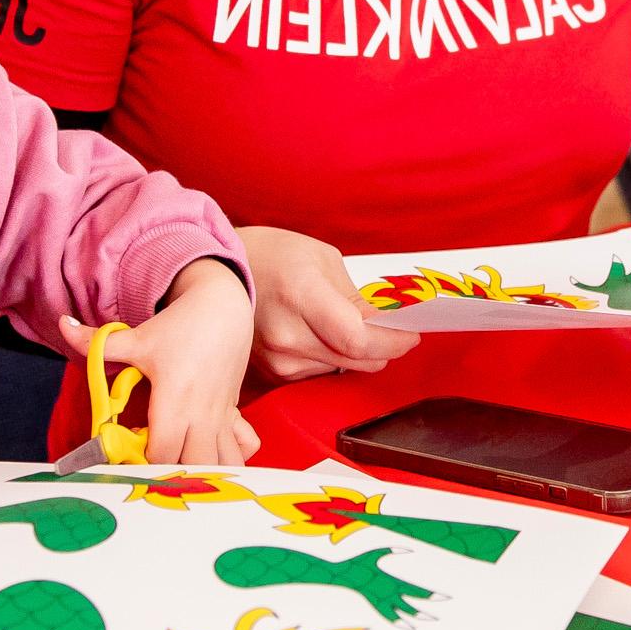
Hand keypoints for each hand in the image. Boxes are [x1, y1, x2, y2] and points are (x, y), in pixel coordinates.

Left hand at [65, 260, 259, 464]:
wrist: (223, 307)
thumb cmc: (179, 326)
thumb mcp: (136, 337)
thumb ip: (96, 341)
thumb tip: (62, 325)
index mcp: (175, 401)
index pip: (161, 454)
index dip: (142, 463)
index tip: (127, 452)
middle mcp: (202, 414)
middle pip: (194, 469)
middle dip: (172, 474)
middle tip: (151, 462)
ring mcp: (222, 417)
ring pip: (225, 464)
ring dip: (204, 472)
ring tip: (180, 464)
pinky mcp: (234, 414)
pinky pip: (245, 448)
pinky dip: (233, 458)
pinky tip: (212, 452)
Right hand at [240, 225, 418, 381]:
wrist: (219, 271)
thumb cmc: (272, 256)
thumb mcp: (323, 260)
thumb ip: (358, 299)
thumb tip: (390, 326)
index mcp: (301, 296)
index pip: (360, 340)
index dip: (394, 342)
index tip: (412, 334)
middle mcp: (287, 335)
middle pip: (357, 360)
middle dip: (384, 347)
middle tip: (393, 329)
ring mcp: (277, 359)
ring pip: (343, 369)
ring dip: (355, 353)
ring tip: (343, 323)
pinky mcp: (273, 373)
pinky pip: (321, 373)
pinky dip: (333, 357)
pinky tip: (322, 334)